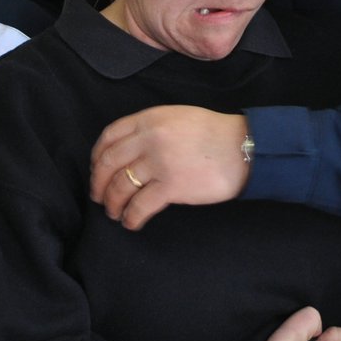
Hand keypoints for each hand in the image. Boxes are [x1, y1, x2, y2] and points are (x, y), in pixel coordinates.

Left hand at [90, 106, 250, 229]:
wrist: (244, 148)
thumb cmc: (215, 134)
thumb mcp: (178, 117)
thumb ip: (152, 128)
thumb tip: (130, 151)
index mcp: (150, 119)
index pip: (109, 136)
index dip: (97, 156)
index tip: (97, 169)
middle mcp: (150, 138)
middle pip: (109, 163)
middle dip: (99, 184)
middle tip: (99, 197)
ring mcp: (159, 162)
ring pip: (120, 186)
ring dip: (113, 203)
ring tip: (115, 213)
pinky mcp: (171, 186)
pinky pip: (140, 206)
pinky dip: (131, 217)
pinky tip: (131, 222)